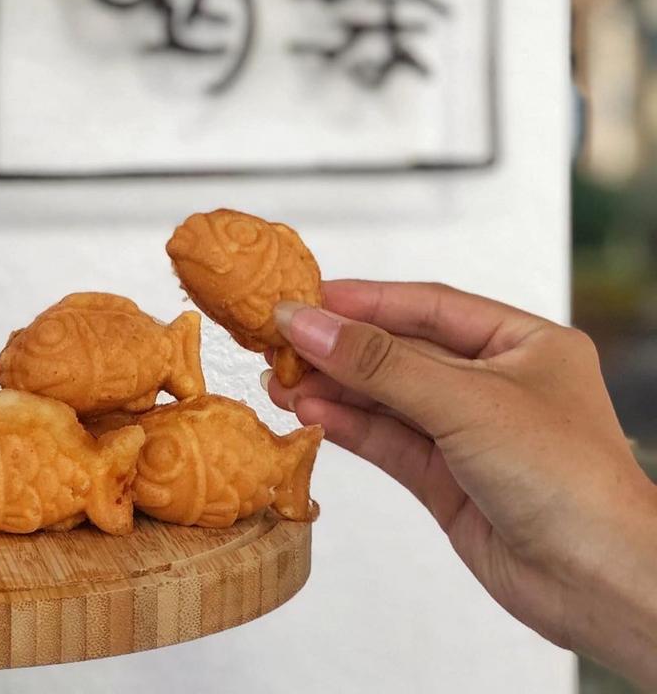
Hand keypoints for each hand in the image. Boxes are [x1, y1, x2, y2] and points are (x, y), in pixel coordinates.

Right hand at [265, 280, 656, 690]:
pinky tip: (308, 412)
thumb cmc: (569, 479)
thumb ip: (379, 362)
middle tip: (279, 339)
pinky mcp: (448, 481)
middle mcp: (496, 384)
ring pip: (386, 399)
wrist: (604, 586)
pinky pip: (387, 441)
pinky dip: (346, 425)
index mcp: (524, 344)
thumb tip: (306, 323)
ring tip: (278, 378)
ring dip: (333, 388)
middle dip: (339, 348)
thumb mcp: (466, 401)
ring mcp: (470, 434)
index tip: (306, 297)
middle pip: (400, 352)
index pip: (429, 307)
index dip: (364, 300)